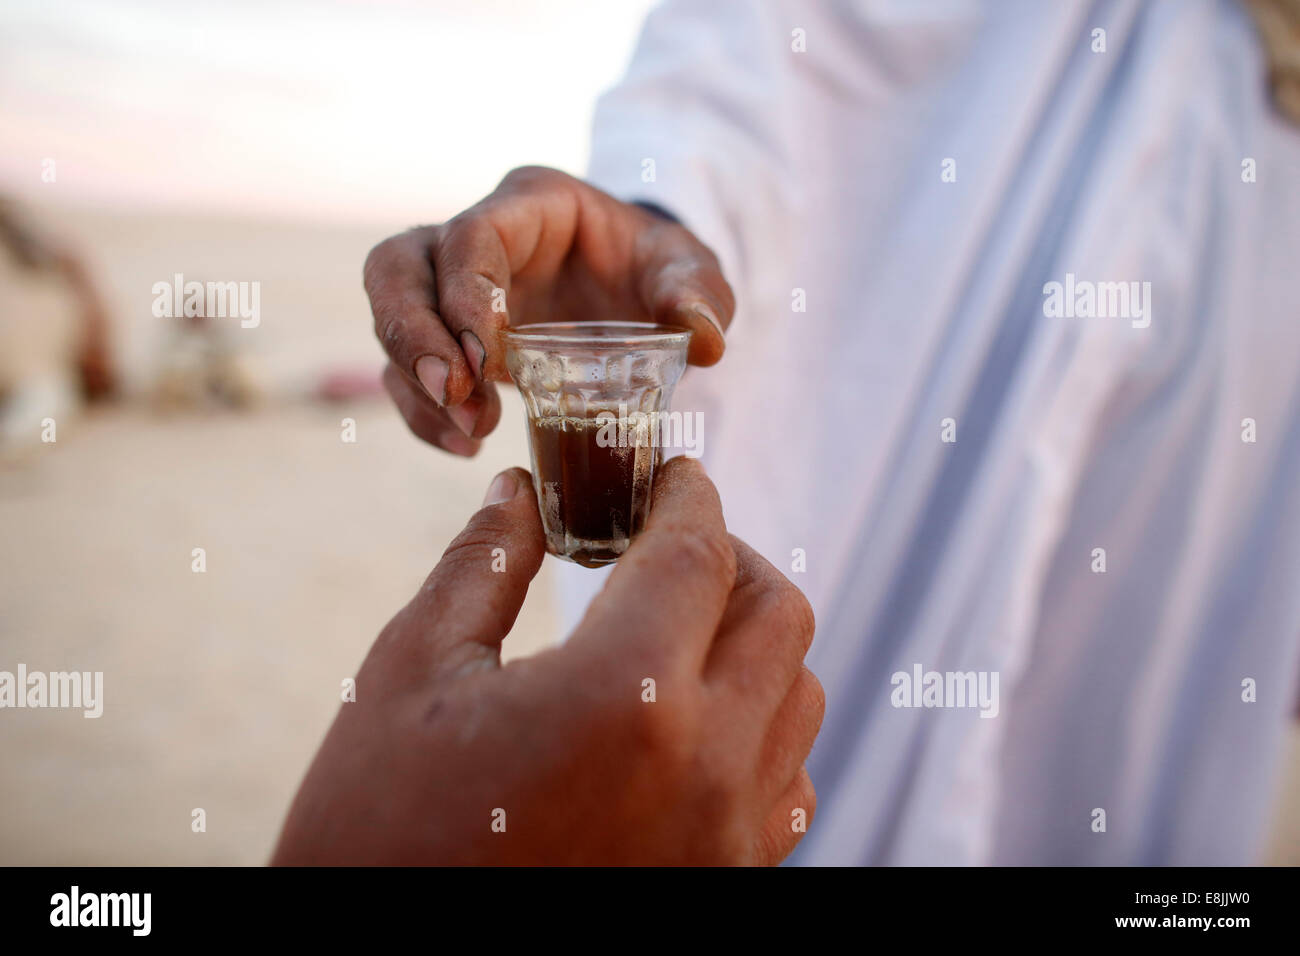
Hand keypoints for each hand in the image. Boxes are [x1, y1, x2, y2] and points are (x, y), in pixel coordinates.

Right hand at [271, 457, 821, 864]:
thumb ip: (482, 568)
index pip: (697, 556)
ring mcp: (727, 837)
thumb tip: (520, 493)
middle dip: (729, 559)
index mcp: (625, 697)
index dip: (688, 497)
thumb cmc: (376, 829)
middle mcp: (706, 768)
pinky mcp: (726, 884)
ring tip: (676, 632)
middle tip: (667, 547)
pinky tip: (691, 724)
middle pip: (778, 615)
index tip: (673, 475)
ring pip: (799, 696)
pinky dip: (760, 730)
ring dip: (751, 643)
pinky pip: (788, 783)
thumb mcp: (408, 678)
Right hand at [363, 166, 734, 455]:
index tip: (490, 358)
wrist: (635, 290)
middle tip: (454, 394)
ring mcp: (448, 286)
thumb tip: (704, 340)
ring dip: (415, 382)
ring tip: (470, 430)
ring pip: (389, 318)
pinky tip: (463, 444)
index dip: (468, 295)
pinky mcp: (445, 336)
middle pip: (397, 269)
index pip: (470, 236)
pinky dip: (424, 411)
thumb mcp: (688, 270)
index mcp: (529, 205)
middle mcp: (474, 237)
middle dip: (412, 336)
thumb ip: (700, 294)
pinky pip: (406, 370)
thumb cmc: (654, 267)